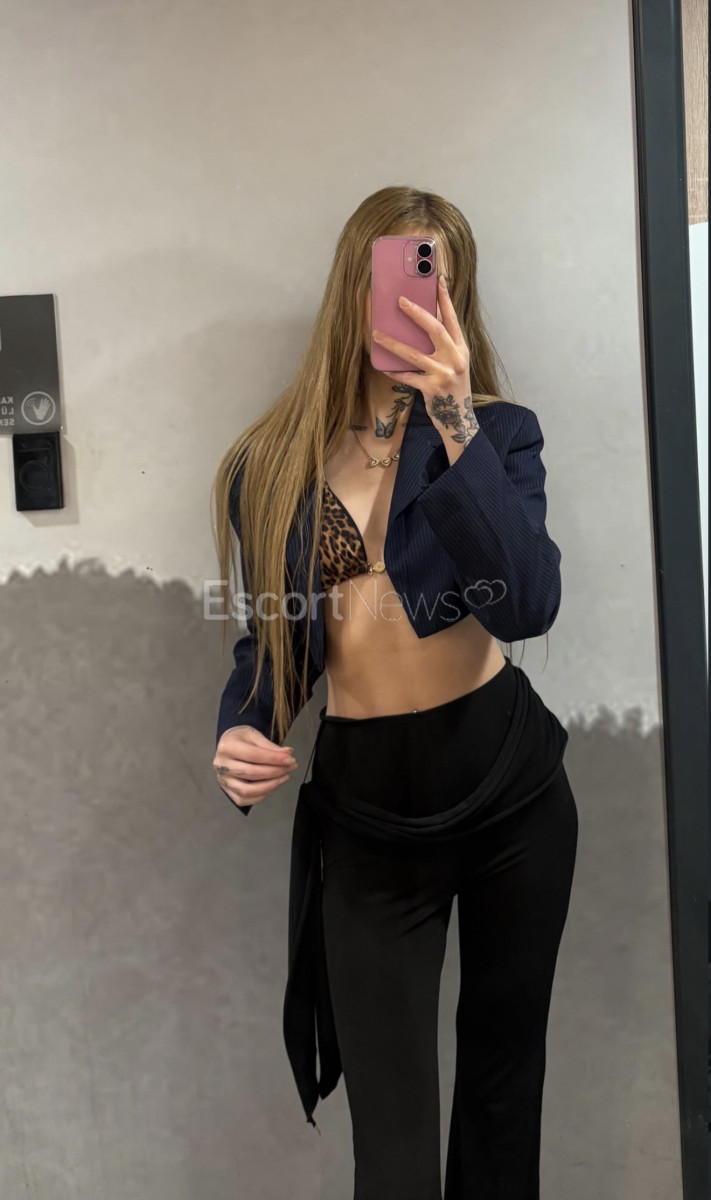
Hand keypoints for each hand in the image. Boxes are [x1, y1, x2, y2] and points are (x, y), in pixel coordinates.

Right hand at [213, 725, 298, 808]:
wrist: (228, 744)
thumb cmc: (241, 738)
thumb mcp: (254, 735)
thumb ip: (270, 746)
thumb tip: (288, 755)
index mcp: (226, 747)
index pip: (253, 755)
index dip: (274, 759)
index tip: (290, 760)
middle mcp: (221, 765)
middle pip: (251, 773)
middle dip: (275, 772)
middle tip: (291, 767)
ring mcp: (222, 780)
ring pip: (246, 791)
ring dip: (269, 786)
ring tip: (284, 777)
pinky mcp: (226, 791)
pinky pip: (243, 800)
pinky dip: (261, 796)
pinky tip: (273, 786)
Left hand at [372, 275, 471, 415]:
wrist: (459, 418)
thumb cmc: (453, 387)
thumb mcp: (456, 363)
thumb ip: (445, 345)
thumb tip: (423, 323)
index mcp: (461, 348)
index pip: (452, 318)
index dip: (445, 299)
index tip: (438, 280)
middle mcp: (455, 358)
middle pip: (435, 329)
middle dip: (417, 313)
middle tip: (400, 301)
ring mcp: (444, 374)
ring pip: (414, 354)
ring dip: (393, 343)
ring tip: (377, 334)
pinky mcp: (432, 388)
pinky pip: (408, 377)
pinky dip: (395, 371)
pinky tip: (383, 366)